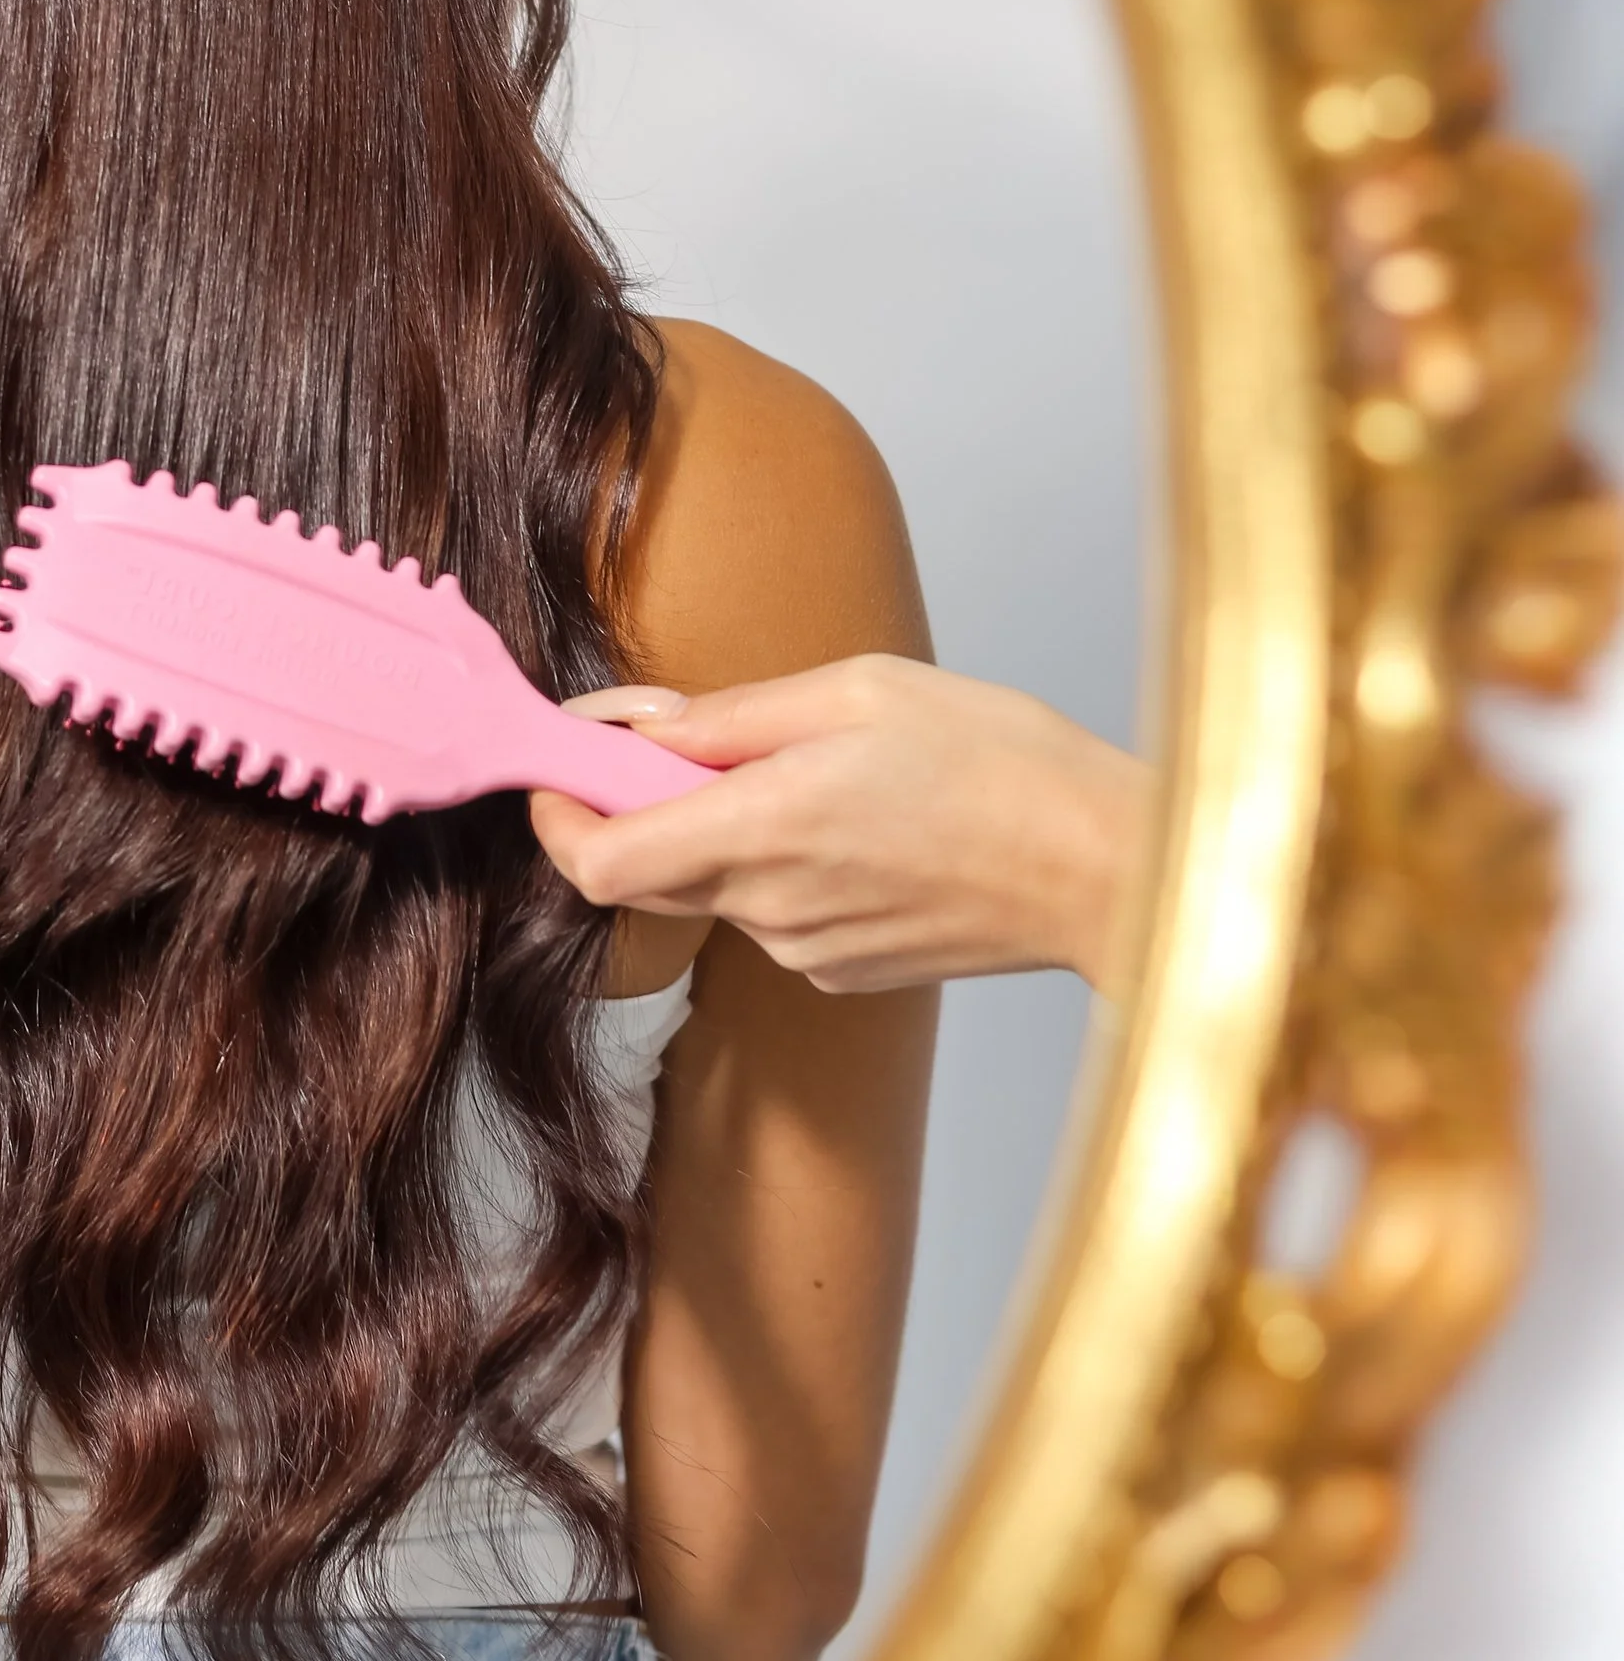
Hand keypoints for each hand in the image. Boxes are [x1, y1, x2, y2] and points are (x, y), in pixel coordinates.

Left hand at [531, 654, 1152, 996]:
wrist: (1104, 869)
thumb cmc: (1000, 761)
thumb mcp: (859, 690)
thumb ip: (732, 717)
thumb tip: (642, 731)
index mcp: (762, 825)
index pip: (598, 860)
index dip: (555, 817)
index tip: (558, 769)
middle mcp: (769, 904)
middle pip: (641, 876)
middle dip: (635, 811)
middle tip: (679, 742)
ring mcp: (804, 950)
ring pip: (713, 888)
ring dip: (722, 832)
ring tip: (814, 771)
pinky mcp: (841, 970)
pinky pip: (772, 913)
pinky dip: (779, 866)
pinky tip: (857, 824)